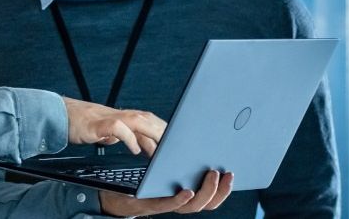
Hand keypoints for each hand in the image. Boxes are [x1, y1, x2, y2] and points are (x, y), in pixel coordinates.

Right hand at [62, 97, 165, 154]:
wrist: (58, 115)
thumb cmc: (82, 124)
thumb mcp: (107, 132)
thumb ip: (124, 136)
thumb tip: (140, 145)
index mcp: (122, 117)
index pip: (148, 120)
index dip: (163, 129)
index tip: (175, 142)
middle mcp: (118, 115)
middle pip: (147, 119)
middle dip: (163, 131)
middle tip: (175, 146)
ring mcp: (108, 118)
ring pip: (137, 120)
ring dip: (152, 132)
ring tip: (162, 148)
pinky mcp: (97, 125)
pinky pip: (117, 128)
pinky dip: (129, 138)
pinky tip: (135, 149)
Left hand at [99, 170, 233, 215]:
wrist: (114, 194)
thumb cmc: (142, 181)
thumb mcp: (165, 166)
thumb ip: (180, 160)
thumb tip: (200, 142)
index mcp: (186, 193)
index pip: (212, 195)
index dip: (226, 188)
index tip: (234, 172)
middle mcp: (179, 202)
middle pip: (208, 202)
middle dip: (221, 190)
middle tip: (227, 173)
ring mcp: (167, 204)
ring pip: (193, 206)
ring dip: (206, 192)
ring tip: (212, 175)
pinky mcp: (151, 204)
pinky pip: (169, 204)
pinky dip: (180, 199)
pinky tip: (187, 189)